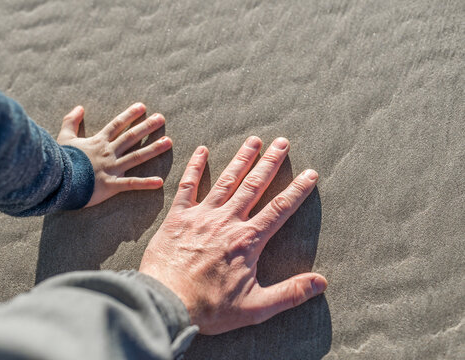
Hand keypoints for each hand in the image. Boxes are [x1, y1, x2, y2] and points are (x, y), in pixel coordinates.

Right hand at [57, 103, 171, 207]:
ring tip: (169, 142)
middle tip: (162, 118)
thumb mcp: (63, 137)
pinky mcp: (111, 185)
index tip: (143, 107)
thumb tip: (79, 107)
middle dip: (147, 126)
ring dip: (154, 149)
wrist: (56, 180)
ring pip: (136, 156)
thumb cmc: (60, 160)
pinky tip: (160, 182)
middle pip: (131, 137)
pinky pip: (131, 184)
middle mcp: (108, 152)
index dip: (130, 115)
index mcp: (98, 142)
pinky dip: (146, 183)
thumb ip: (71, 121)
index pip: (117, 125)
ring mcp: (111, 168)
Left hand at [139, 136, 326, 334]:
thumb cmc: (209, 307)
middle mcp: (226, 221)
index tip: (310, 173)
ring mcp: (201, 216)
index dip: (298, 190)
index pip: (280, 208)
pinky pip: (187, 186)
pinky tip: (202, 150)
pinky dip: (195, 167)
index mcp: (247, 240)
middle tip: (282, 142)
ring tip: (253, 140)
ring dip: (241, 159)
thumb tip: (322, 283)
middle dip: (270, 163)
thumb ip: (290, 293)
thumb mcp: (256, 307)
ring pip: (226, 181)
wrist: (165, 302)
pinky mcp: (177, 217)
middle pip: (254, 186)